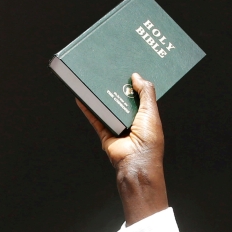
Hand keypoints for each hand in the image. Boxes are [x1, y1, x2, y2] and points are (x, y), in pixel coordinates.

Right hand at [77, 73, 167, 224]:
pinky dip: (88, 108)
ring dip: (102, 95)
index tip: (130, 68)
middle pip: (123, 100)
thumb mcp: (150, 112)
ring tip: (96, 78)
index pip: (141, 96)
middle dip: (118, 87)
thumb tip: (137, 76)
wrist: (136, 163)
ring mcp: (118, 127)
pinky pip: (95, 118)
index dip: (137, 84)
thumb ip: (146, 92)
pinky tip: (81, 96)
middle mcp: (133, 121)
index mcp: (146, 116)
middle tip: (111, 69)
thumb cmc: (148, 141)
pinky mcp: (106, 134)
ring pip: (108, 108)